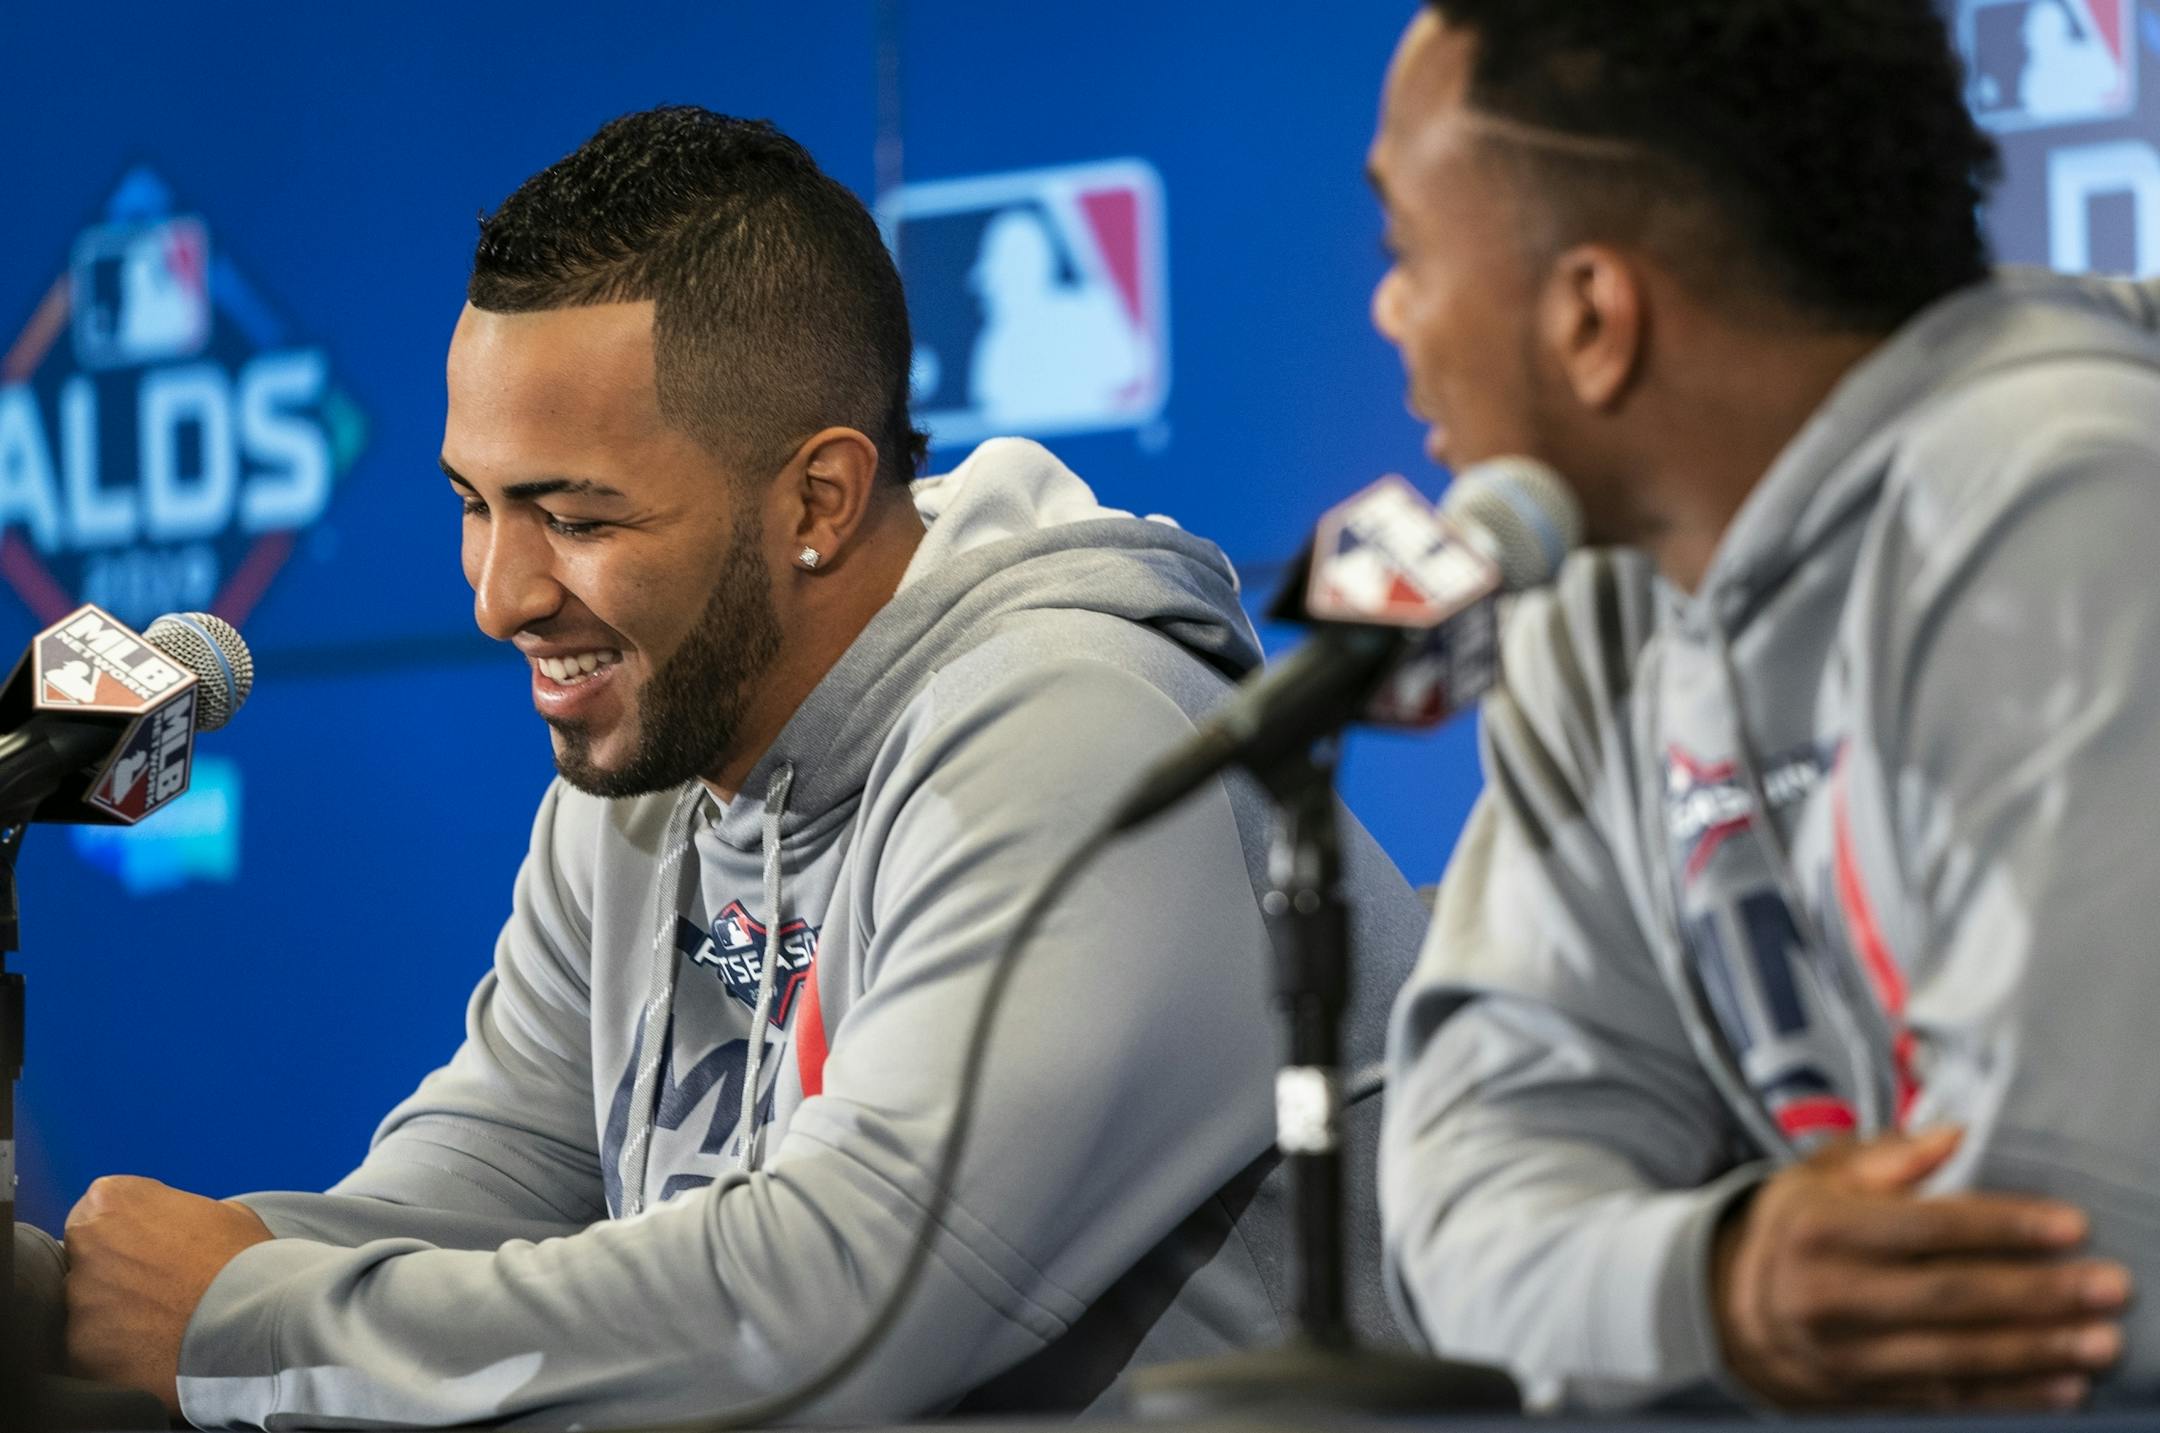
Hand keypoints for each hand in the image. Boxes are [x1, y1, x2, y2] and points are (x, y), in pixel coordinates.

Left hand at [64, 1175, 273, 1414]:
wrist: (255, 1322)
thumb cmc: (245, 1260)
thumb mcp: (221, 1213)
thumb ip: (176, 1215)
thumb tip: (169, 1233)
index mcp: (113, 1199)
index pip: (101, 1211)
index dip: (130, 1231)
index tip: (153, 1247)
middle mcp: (85, 1243)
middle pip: (87, 1257)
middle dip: (115, 1271)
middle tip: (158, 1288)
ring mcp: (79, 1298)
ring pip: (87, 1306)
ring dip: (115, 1314)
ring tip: (162, 1324)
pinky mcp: (79, 1347)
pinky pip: (91, 1349)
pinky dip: (116, 1353)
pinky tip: (154, 1351)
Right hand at [1713, 1127, 2130, 1410]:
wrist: (1733, 1311)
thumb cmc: (1797, 1229)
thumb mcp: (1819, 1175)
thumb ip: (1887, 1156)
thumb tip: (1958, 1137)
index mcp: (1822, 1228)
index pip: (1924, 1226)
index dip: (2001, 1226)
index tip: (2071, 1224)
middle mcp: (1831, 1294)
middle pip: (1948, 1296)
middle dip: (2037, 1294)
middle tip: (2109, 1287)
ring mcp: (1847, 1354)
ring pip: (1954, 1356)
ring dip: (2036, 1352)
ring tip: (2101, 1342)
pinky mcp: (1864, 1396)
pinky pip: (1946, 1400)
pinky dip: (2009, 1398)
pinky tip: (2062, 1388)